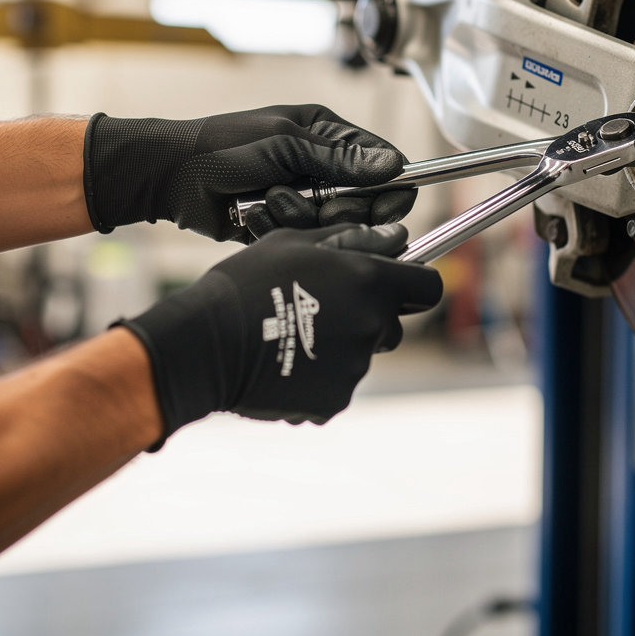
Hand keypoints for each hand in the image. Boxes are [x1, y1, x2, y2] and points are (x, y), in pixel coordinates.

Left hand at [83, 105, 415, 241]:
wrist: (171, 177)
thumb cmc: (222, 147)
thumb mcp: (284, 145)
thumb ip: (339, 158)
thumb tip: (394, 165)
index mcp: (327, 134)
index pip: (381, 162)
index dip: (389, 187)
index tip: (387, 206)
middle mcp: (321, 167)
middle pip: (365, 202)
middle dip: (341, 209)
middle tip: (319, 207)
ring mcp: (304, 197)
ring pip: (334, 226)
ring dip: (302, 217)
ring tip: (269, 201)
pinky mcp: (286, 223)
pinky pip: (304, 239)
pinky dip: (282, 229)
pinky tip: (256, 215)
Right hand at [117, 223, 441, 444]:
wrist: (207, 343)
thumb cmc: (248, 282)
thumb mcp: (297, 243)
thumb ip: (353, 239)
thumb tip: (395, 235)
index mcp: (369, 281)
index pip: (427, 287)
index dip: (414, 283)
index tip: (397, 284)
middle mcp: (371, 325)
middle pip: (392, 325)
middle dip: (369, 316)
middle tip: (323, 308)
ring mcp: (355, 367)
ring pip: (361, 355)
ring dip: (340, 346)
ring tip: (292, 336)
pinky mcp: (336, 400)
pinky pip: (338, 385)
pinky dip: (319, 377)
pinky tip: (284, 363)